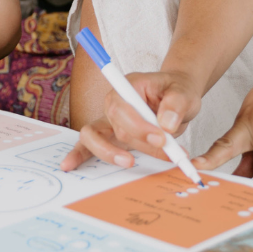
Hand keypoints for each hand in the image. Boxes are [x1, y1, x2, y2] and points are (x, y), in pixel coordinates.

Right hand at [61, 70, 201, 170]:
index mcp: (128, 86)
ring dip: (114, 154)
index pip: (123, 107)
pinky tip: (69, 165)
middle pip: (114, 126)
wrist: (176, 96)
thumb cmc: (177, 91)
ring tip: (131, 163)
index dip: (138, 125)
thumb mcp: (183, 93)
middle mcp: (114, 103)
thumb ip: (175, 105)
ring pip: (99, 138)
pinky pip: (89, 144)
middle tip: (164, 148)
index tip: (161, 137)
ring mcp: (110, 120)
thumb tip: (167, 125)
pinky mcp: (111, 135)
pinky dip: (79, 155)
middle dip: (137, 141)